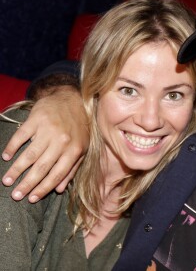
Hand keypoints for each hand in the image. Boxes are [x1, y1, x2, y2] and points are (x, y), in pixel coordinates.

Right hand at [1, 86, 88, 201]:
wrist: (74, 100)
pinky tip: (6, 156)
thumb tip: (59, 189)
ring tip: (6, 181)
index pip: (57, 175)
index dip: (43, 188)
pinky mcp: (37, 119)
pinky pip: (21, 136)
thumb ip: (73, 169)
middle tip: (15, 195)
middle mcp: (62, 141)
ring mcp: (48, 129)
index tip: (31, 198)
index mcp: (75, 150)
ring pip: (29, 155)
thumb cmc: (79, 128)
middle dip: (27, 184)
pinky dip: (12, 147)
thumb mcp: (83, 148)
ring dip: (16, 170)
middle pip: (41, 168)